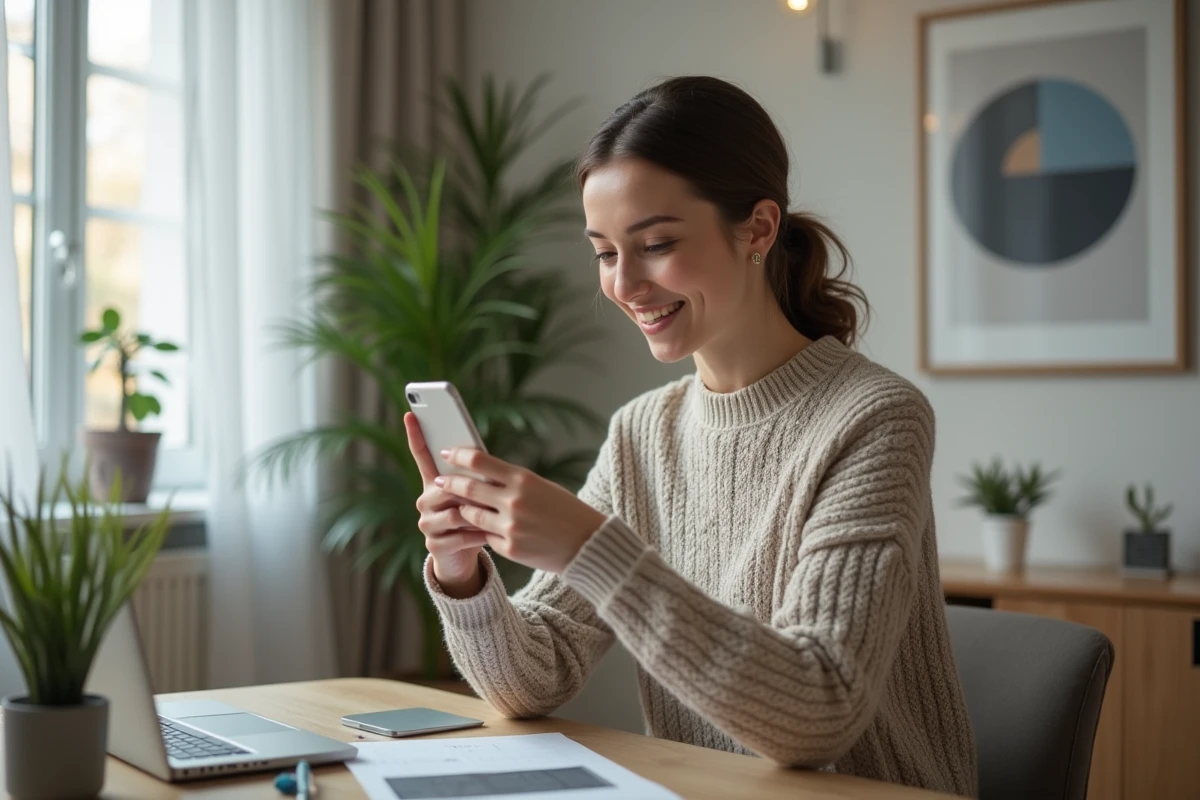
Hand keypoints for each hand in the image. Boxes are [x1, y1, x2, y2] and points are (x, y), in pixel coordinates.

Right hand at [404, 412, 486, 597]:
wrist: (469, 553)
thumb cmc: (478, 516)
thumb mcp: (479, 493)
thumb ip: (476, 477)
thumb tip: (482, 466)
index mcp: (435, 482)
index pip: (422, 454)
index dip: (416, 435)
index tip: (411, 414)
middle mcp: (425, 500)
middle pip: (443, 486)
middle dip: (467, 491)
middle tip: (488, 495)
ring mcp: (426, 522)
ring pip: (451, 512)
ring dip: (474, 515)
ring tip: (491, 518)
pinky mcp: (433, 545)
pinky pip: (456, 536)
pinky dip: (475, 536)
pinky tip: (487, 536)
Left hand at [435, 447, 607, 573]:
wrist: (587, 544)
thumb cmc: (564, 510)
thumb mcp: (540, 486)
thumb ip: (512, 481)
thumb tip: (481, 474)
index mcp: (523, 479)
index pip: (479, 461)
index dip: (458, 455)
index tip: (446, 453)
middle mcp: (514, 501)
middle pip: (467, 488)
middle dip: (449, 483)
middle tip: (438, 480)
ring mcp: (510, 527)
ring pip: (470, 515)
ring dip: (461, 509)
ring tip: (457, 505)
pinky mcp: (509, 549)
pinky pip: (485, 536)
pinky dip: (482, 531)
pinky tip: (481, 528)